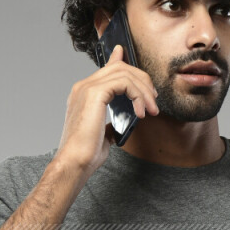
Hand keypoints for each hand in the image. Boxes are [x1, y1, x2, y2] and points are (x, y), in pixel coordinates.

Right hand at [55, 45, 159, 178]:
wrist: (75, 162)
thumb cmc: (86, 153)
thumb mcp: (102, 134)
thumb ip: (111, 123)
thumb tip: (120, 124)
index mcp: (84, 93)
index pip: (109, 69)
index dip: (129, 67)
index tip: (147, 83)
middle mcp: (84, 86)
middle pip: (120, 67)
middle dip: (142, 80)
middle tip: (153, 100)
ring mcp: (88, 88)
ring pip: (124, 73)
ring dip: (144, 90)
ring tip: (151, 109)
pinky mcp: (95, 93)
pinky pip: (124, 83)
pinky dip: (137, 95)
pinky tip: (141, 112)